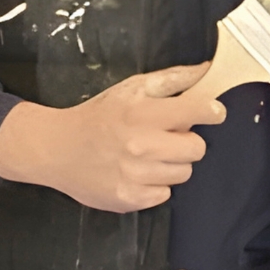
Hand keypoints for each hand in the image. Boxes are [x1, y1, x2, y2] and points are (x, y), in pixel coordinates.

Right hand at [0, 64, 221, 211]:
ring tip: (150, 155)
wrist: (57, 149)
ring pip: (184, 173)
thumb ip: (172, 79)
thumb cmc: (98, 116)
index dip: (212, 111)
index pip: (199, 111)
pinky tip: (138, 173)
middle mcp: (141, 146)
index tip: (212, 113)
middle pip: (198, 148)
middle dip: (187, 141)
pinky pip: (164, 194)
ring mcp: (135, 176)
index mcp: (143, 113)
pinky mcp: (129, 199)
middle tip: (169, 136)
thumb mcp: (132, 88)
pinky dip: (156, 185)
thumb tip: (207, 69)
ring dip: (172, 164)